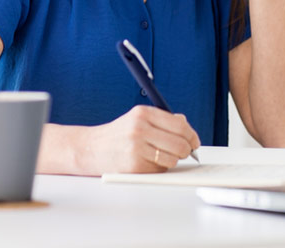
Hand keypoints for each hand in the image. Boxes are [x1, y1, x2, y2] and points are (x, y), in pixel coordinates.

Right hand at [85, 105, 200, 174]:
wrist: (91, 148)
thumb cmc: (119, 134)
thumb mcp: (138, 119)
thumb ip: (163, 120)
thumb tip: (185, 125)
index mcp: (143, 113)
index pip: (179, 125)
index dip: (191, 136)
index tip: (194, 142)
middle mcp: (140, 128)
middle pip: (179, 144)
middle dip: (186, 151)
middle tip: (184, 152)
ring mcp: (136, 148)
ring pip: (172, 159)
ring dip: (172, 161)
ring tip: (160, 156)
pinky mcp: (134, 166)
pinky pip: (160, 170)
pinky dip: (159, 169)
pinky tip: (148, 162)